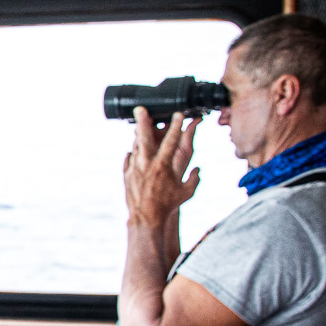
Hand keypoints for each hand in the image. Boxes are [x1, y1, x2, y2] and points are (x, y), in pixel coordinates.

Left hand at [123, 107, 199, 227]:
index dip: (175, 126)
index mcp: (163, 166)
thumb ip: (194, 178)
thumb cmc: (168, 205)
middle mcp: (147, 164)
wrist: (145, 217)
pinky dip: (134, 152)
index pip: (171, 141)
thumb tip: (198, 169)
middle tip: (140, 108)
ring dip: (139, 135)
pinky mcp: (126, 174)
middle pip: (144, 137)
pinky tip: (136, 148)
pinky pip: (130, 158)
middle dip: (143, 121)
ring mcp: (134, 168)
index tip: (178, 114)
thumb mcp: (187, 192)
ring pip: (136, 146)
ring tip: (140, 124)